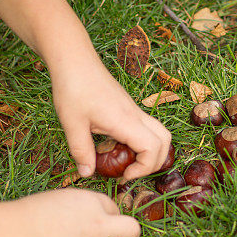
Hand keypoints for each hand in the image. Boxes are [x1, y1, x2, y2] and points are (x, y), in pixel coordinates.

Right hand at [0, 189, 139, 236]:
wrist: (20, 234)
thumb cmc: (37, 212)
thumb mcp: (67, 197)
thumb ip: (88, 204)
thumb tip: (104, 214)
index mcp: (94, 204)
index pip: (116, 209)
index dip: (108, 214)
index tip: (95, 219)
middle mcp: (100, 226)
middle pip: (133, 231)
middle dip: (127, 234)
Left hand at [51, 59, 171, 180]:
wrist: (75, 60)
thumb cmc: (73, 88)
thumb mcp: (71, 123)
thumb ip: (81, 151)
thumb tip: (87, 174)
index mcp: (125, 120)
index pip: (153, 149)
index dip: (144, 169)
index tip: (124, 176)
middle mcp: (135, 115)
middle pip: (165, 141)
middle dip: (155, 163)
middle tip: (130, 172)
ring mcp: (134, 110)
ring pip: (159, 132)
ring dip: (152, 151)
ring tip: (129, 162)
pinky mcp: (128, 107)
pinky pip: (146, 127)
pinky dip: (142, 142)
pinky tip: (118, 146)